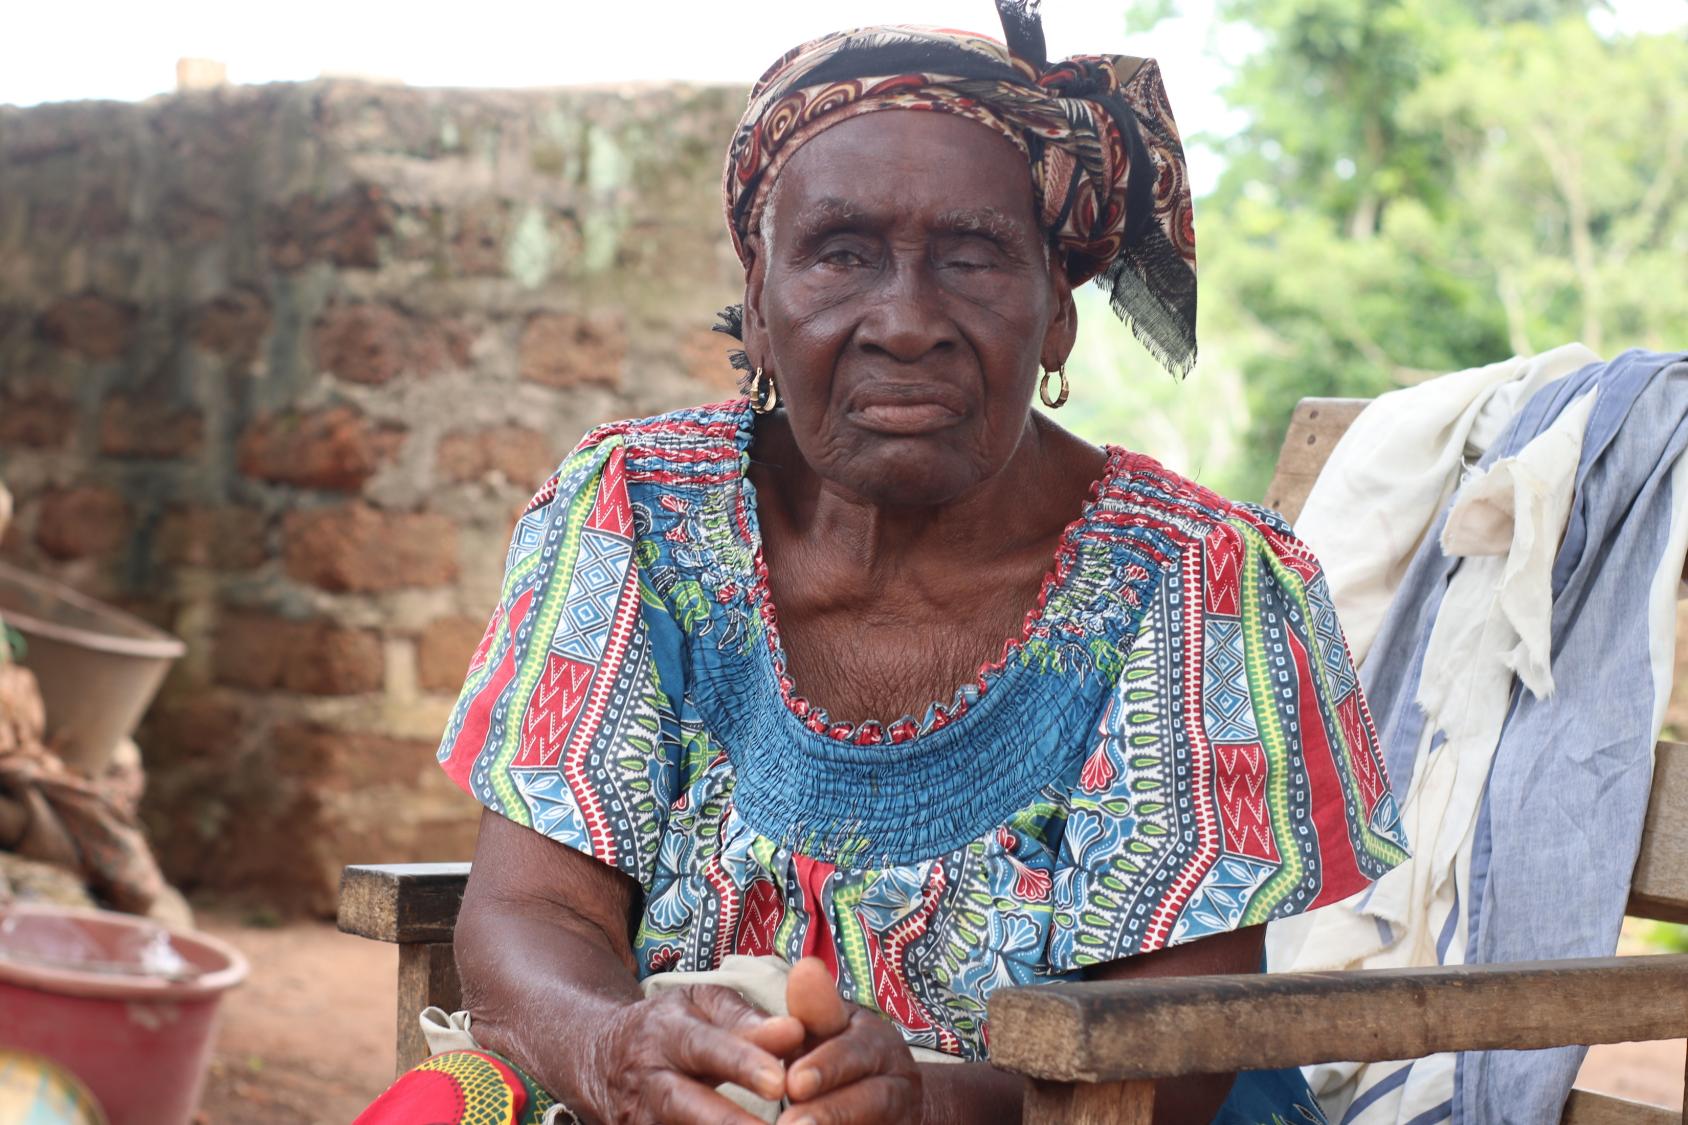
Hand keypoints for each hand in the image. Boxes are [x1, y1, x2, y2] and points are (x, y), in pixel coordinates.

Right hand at [591, 983, 805, 1124]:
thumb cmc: (669, 1025)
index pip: (704, 1047)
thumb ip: (746, 1018)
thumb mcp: (700, 1004)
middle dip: (729, 1124)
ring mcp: (641, 1119)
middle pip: (684, 1104)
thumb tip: (795, 1030)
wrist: (599, 1057)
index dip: (740, 1064)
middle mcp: (649, 1080)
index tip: (779, 1082)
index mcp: (666, 1033)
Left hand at [776, 958, 922, 1124]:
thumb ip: (814, 1009)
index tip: (792, 1083)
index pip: (855, 1052)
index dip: (826, 1068)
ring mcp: (903, 1118)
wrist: (890, 1103)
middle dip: (831, 1112)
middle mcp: (898, 1081)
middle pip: (872, 1100)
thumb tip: (805, 967)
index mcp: (876, 1042)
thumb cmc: (836, 1055)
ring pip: (879, 1122)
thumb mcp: (827, 1029)